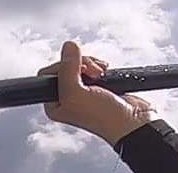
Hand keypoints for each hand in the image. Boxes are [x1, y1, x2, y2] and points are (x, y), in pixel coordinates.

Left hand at [37, 41, 153, 145]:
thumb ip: (67, 69)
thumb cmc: (104, 117)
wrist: (130, 121)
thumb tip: (68, 46)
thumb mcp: (76, 93)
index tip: (78, 70)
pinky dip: (98, 65)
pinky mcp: (94, 85)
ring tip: (100, 74)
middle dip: (80, 64)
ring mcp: (80, 91)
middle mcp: (65, 98)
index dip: (62, 66)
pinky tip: (104, 71)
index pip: (47, 74)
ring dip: (91, 64)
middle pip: (64, 65)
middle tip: (92, 74)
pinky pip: (90, 66)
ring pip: (78, 64)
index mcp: (54, 105)